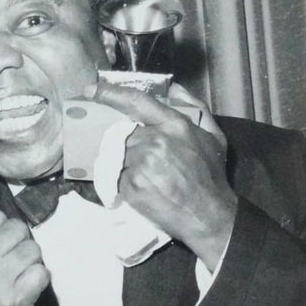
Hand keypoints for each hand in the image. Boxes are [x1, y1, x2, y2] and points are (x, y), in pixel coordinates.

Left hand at [89, 80, 238, 271]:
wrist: (208, 216)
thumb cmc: (211, 176)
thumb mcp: (214, 136)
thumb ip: (195, 107)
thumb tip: (173, 88)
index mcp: (174, 125)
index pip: (135, 101)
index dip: (109, 93)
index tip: (91, 90)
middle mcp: (155, 140)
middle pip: (123, 132)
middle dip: (124, 142)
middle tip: (133, 153)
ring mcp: (141, 164)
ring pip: (118, 155)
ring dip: (124, 162)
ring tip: (142, 174)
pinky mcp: (131, 186)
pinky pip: (116, 177)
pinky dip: (123, 181)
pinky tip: (140, 188)